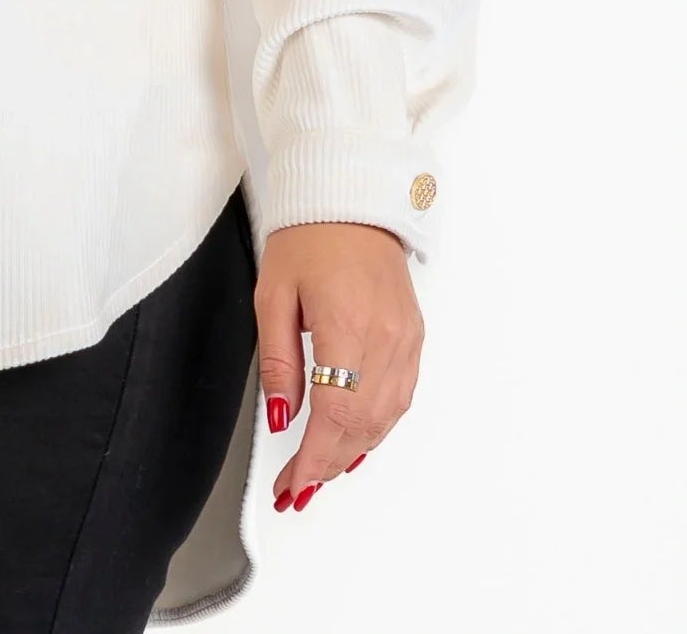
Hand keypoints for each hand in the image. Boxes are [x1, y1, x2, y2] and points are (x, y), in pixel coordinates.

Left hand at [254, 220, 421, 511]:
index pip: (333, 417)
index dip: (311, 460)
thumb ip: (278, 361)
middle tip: (296, 487)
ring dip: (352, 453)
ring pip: (385, 420)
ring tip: (319, 472)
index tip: (291, 484)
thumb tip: (280, 416)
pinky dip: (376, 427)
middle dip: (327, 466)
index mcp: (348, 328)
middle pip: (361, 427)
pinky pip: (399, 398)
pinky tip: (355, 440)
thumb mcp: (273, 295)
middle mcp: (385, 340)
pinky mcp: (413, 338)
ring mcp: (405, 341)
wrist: (352, 200)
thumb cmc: (310, 237)